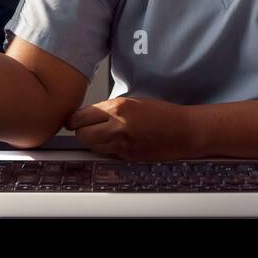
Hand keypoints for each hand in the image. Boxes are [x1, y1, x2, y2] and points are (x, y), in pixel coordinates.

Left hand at [67, 97, 199, 161]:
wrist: (183, 131)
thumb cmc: (162, 113)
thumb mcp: (133, 101)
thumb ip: (110, 108)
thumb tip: (90, 114)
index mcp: (118, 108)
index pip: (81, 116)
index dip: (75, 119)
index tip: (74, 119)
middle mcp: (117, 126)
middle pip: (82, 134)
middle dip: (80, 131)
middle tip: (84, 127)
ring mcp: (122, 144)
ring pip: (92, 146)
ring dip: (92, 141)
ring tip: (100, 134)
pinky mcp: (127, 156)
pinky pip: (107, 153)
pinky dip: (106, 148)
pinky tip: (114, 141)